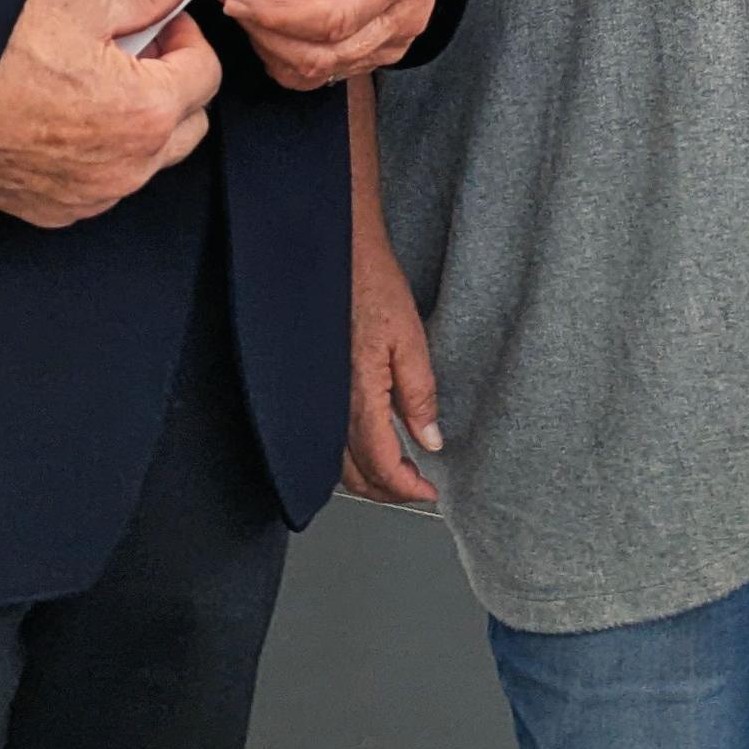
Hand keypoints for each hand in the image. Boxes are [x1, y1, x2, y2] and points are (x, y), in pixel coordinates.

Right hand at [0, 0, 219, 228]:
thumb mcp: (79, 6)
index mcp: (148, 111)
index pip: (206, 74)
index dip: (188, 39)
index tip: (166, 24)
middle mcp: (130, 164)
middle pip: (189, 122)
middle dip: (174, 82)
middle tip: (139, 51)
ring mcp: (96, 193)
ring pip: (150, 157)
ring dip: (142, 121)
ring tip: (99, 82)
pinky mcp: (62, 210)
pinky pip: (106, 183)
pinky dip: (104, 153)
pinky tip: (72, 117)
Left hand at [216, 0, 449, 89]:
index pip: (335, 16)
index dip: (278, 14)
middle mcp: (403, 14)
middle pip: (322, 52)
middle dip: (264, 29)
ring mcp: (393, 39)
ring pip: (319, 70)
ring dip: (272, 44)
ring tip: (249, 4)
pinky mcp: (377, 50)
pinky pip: (324, 72)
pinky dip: (288, 54)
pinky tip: (274, 23)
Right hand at [345, 231, 442, 505]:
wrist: (338, 256)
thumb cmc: (372, 287)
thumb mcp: (410, 341)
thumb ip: (419, 396)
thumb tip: (430, 441)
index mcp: (358, 395)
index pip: (380, 464)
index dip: (406, 488)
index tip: (429, 492)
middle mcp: (333, 404)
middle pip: (356, 474)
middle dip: (388, 491)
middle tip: (418, 489)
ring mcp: (320, 397)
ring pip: (338, 462)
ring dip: (369, 477)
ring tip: (401, 473)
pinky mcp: (318, 386)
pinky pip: (329, 439)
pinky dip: (352, 457)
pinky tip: (372, 448)